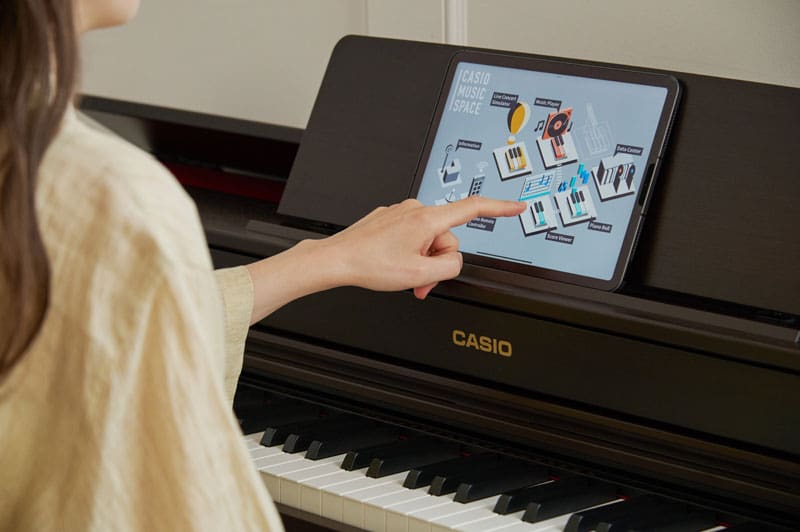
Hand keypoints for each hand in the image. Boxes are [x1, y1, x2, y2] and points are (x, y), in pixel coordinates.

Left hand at [322, 196, 526, 298]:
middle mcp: (415, 210)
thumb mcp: (419, 274)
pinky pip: (411, 237)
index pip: (474, 208)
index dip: (500, 208)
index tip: (517, 206)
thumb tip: (453, 260)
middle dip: (437, 262)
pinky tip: (392, 264)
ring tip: (404, 275)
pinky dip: (409, 254)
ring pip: (428, 240)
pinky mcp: (390, 219)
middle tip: (420, 281)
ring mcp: (401, 213)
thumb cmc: (370, 264)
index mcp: (427, 219)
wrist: (337, 260)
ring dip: (421, 261)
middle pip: (447, 238)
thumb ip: (450, 267)